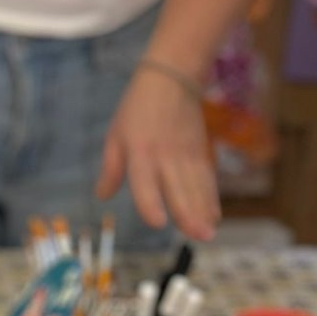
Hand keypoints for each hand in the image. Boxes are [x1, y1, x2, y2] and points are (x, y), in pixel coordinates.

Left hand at [97, 65, 219, 242]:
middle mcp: (165, 157)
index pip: (145, 182)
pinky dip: (211, 199)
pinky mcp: (200, 152)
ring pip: (197, 188)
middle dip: (189, 215)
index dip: (151, 203)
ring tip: (208, 234)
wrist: (173, 78)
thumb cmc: (137, 109)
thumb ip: (110, 169)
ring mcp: (186, 155)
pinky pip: (207, 179)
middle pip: (179, 189)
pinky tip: (214, 216)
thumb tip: (102, 196)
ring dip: (204, 212)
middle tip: (200, 237)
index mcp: (140, 154)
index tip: (158, 223)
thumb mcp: (115, 136)